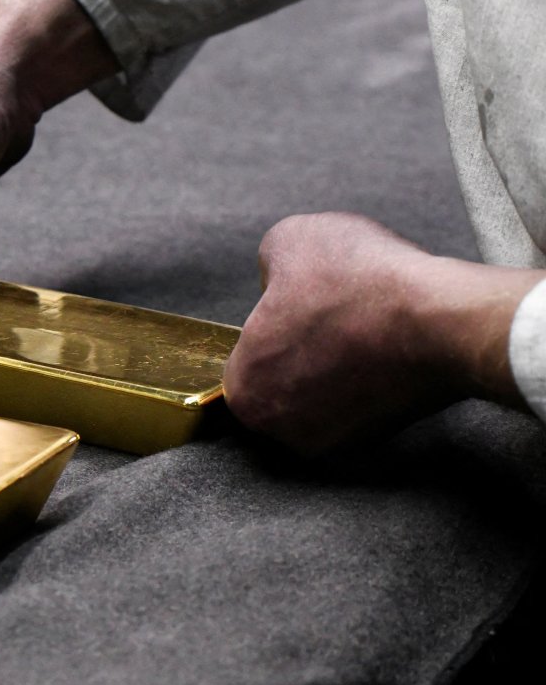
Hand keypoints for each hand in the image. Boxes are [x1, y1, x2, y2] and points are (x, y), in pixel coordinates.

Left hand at [224, 212, 542, 452]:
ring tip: (365, 329)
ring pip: (326, 395)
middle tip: (337, 316)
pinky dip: (374, 382)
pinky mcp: (380, 444)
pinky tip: (388, 352)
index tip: (304, 305)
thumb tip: (278, 280)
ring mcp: (333, 444)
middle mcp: (280, 431)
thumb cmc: (357, 282)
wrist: (441, 322)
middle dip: (307, 350)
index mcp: (244, 391)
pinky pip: (365, 405)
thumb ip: (268, 265)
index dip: (277, 323)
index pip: (250, 355)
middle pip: (286, 379)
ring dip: (341, 367)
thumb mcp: (290, 240)